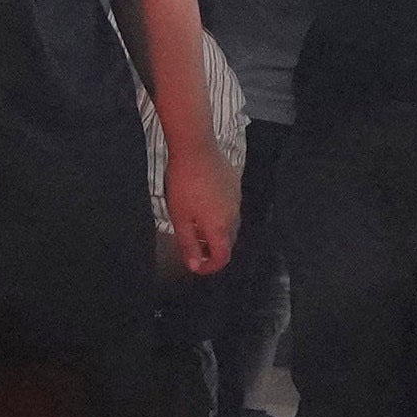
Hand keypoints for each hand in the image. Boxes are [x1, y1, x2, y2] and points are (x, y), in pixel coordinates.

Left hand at [164, 133, 238, 276]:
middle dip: (211, 250)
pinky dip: (218, 216)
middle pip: (227, 242)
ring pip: (229, 225)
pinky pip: (230, 209)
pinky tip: (203, 206)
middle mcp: (234, 216)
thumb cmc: (184, 184)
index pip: (222, 257)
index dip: (210, 267)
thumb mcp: (180, 219)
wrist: (196, 149)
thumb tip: (195, 265)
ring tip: (195, 227)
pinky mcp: (235, 186)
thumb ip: (189, 244)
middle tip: (192, 248)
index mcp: (220, 227)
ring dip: (215, 233)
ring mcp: (237, 200)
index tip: (196, 267)